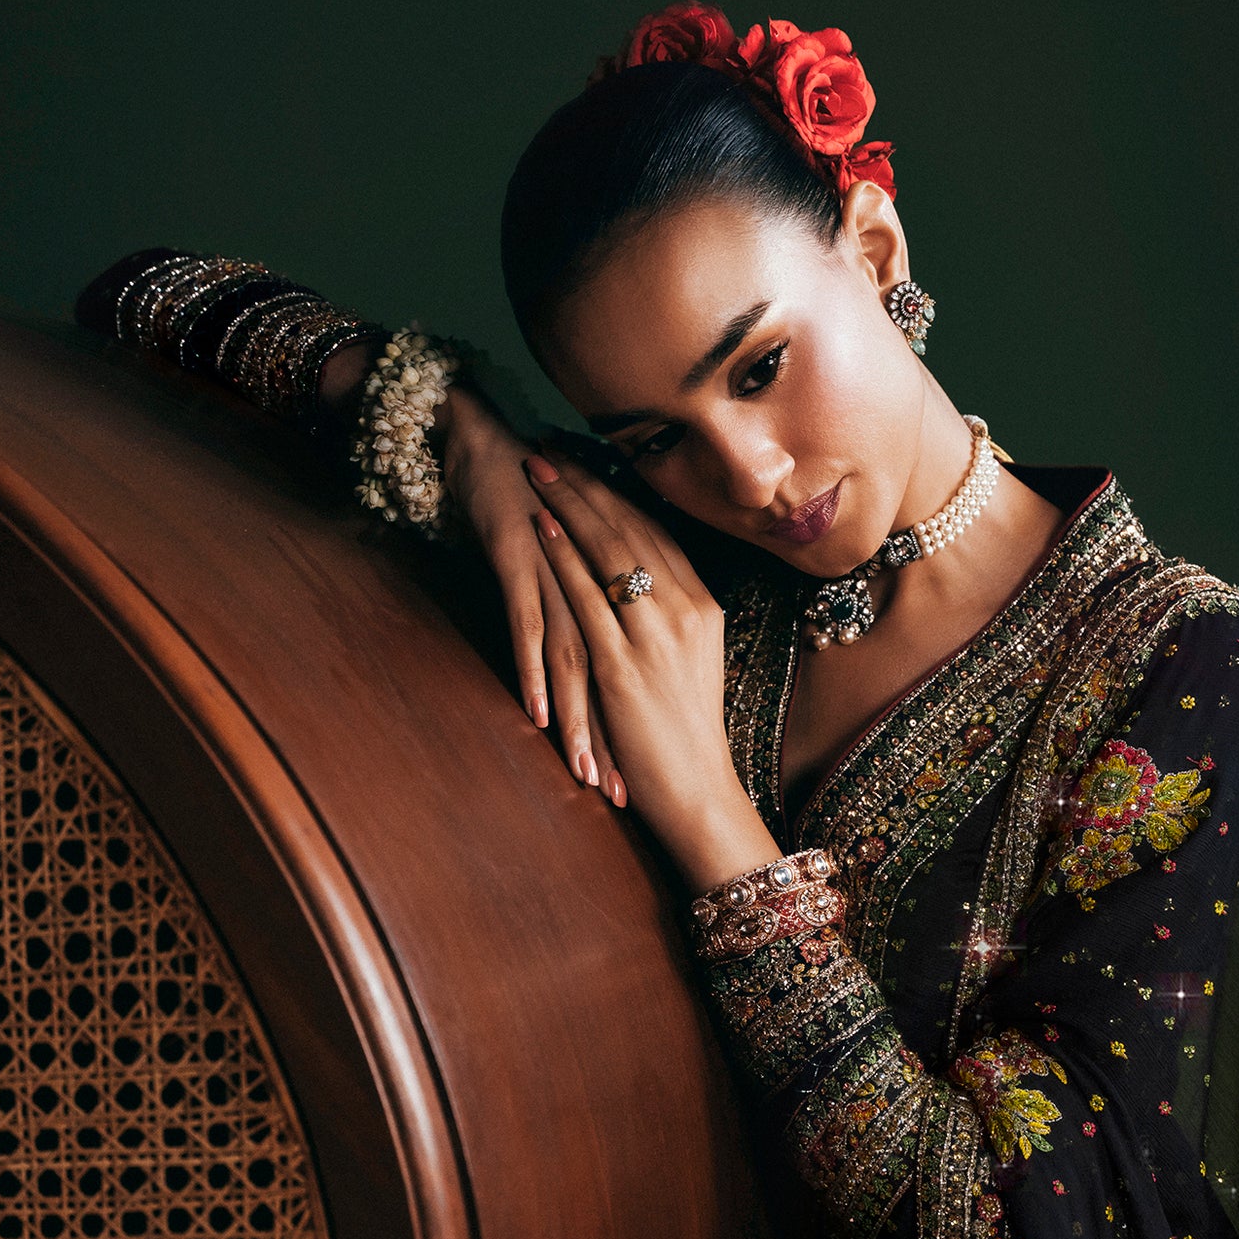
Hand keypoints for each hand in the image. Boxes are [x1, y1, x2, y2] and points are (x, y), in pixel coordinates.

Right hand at [437, 385, 627, 802]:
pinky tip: (535, 715)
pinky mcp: (521, 563)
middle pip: (612, 673)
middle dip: (616, 738)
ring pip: (575, 659)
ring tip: (583, 773)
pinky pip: (528, 625)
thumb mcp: (567, 563)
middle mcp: (597, 580)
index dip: (640, 721)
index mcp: (617, 582)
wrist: (487, 446)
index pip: (636, 664)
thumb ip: (587, 604)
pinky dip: (532, 672)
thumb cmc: (527, 505)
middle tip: (621, 795)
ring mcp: (560, 572)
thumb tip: (597, 656)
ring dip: (578, 720)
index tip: (648, 775)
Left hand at [525, 457, 780, 890]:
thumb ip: (669, 620)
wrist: (697, 792)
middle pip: (630, 527)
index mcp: (702, 605)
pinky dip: (563, 556)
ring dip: (568, 505)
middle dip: (586, 483)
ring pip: (608, 551)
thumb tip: (641, 586)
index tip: (586, 459)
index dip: (617, 491)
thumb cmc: (686, 733)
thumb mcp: (690, 663)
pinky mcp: (622, 664)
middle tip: (549, 447)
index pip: (657, 530)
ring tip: (535, 470)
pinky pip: (587, 597)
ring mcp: (654, 635)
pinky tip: (539, 527)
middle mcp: (684, 610)